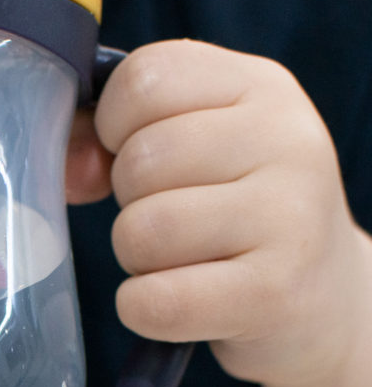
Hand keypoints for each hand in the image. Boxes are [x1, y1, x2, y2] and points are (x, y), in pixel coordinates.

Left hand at [67, 39, 369, 386]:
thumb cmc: (231, 215)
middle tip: (173, 220)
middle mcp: (286, 138)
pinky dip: (142, 309)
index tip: (140, 156)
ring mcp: (289, 215)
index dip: (113, 127)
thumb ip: (104, 139)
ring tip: (182, 260)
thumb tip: (65, 168)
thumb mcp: (188, 150)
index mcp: (259, 85)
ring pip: (141, 232)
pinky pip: (156, 300)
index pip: (143, 78)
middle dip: (130, 203)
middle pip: (138, 162)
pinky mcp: (275, 292)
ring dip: (137, 259)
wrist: (321, 297)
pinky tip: (175, 301)